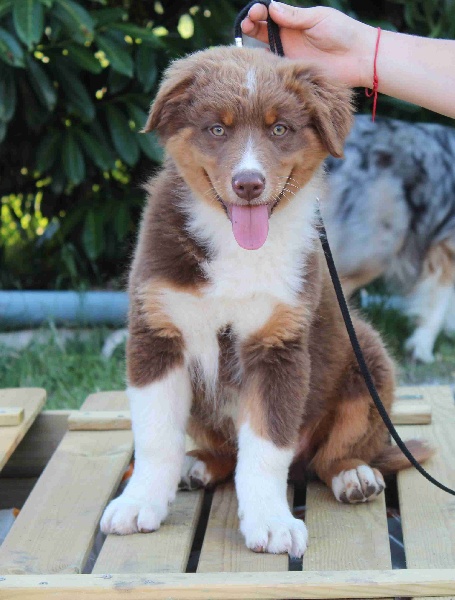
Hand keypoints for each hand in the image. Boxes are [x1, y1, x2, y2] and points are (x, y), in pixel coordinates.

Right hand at [241, 2, 375, 87]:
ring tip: (245, 38)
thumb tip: (271, 6)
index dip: (260, 11)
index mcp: (295, 20)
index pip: (270, 13)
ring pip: (264, 47)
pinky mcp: (292, 70)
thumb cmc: (342, 33)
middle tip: (246, 24)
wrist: (358, 58)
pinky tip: (257, 59)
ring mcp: (289, 54)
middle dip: (251, 24)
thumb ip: (294, 16)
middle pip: (262, 29)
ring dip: (253, 43)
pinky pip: (273, 67)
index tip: (255, 11)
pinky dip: (263, 63)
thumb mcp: (318, 18)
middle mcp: (289, 36)